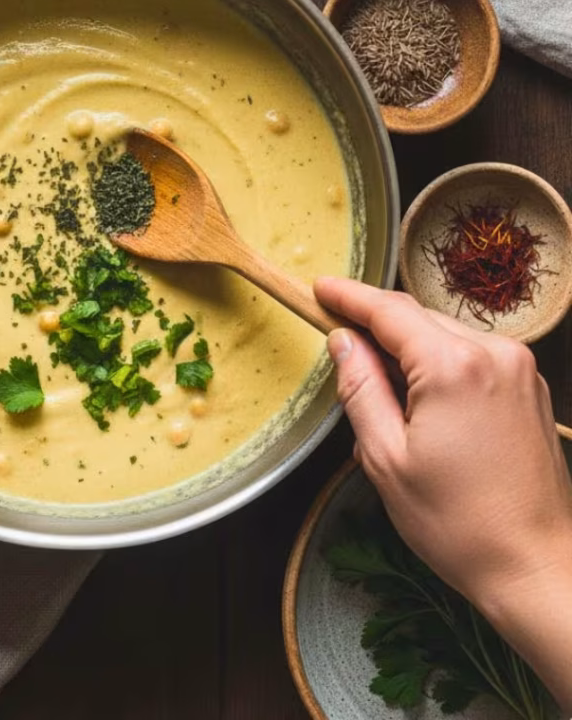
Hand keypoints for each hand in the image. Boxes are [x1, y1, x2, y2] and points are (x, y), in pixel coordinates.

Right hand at [315, 277, 571, 708]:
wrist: (536, 567)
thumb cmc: (457, 523)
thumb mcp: (385, 457)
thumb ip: (360, 388)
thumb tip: (343, 342)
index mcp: (453, 368)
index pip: (389, 311)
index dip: (349, 297)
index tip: (321, 289)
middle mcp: (494, 355)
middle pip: (418, 317)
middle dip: (375, 324)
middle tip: (337, 339)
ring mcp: (519, 369)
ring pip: (444, 334)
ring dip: (407, 346)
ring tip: (378, 387)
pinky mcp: (529, 389)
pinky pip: (472, 355)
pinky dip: (438, 362)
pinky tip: (419, 398)